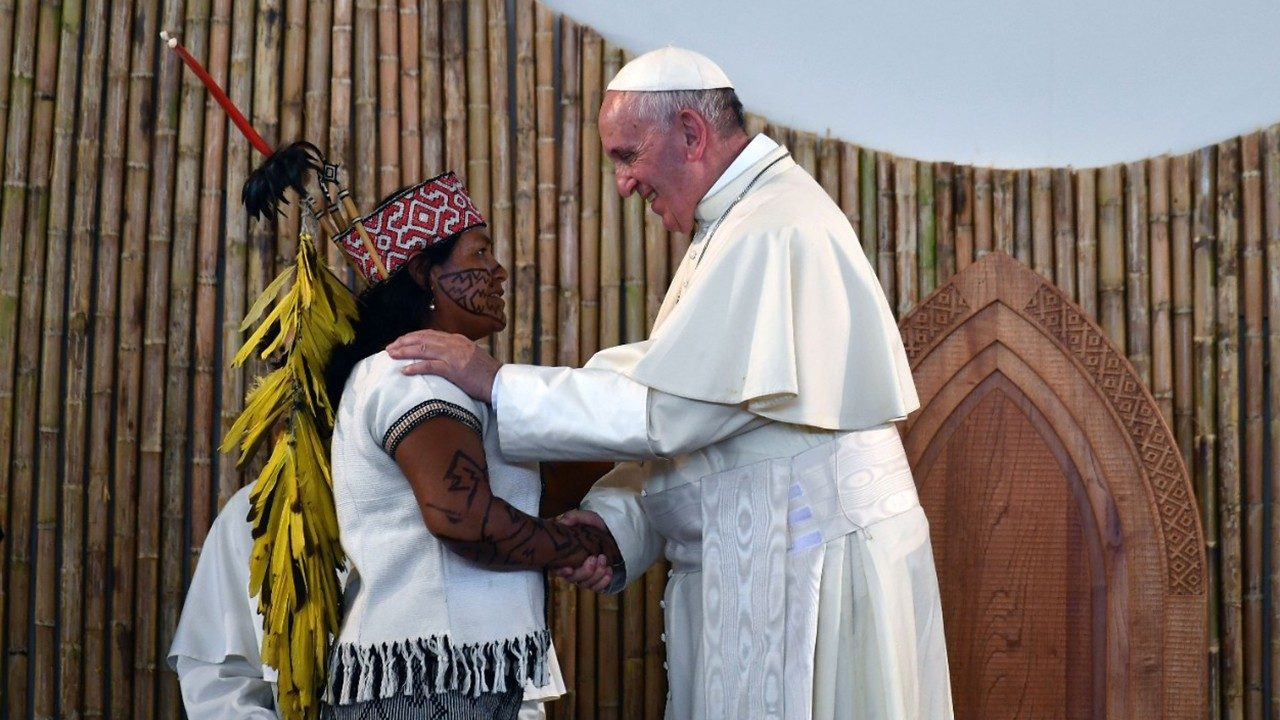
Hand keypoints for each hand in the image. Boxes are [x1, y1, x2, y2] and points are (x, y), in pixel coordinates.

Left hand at [385, 329, 500, 400]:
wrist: (499, 383)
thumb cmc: (486, 374)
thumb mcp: (471, 356)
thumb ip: (456, 352)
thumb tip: (441, 356)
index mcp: (458, 340)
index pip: (430, 334)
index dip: (413, 337)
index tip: (401, 341)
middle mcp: (454, 343)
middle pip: (423, 339)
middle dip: (404, 342)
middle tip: (389, 348)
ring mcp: (454, 355)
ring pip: (423, 349)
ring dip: (405, 351)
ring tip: (391, 355)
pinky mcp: (454, 369)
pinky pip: (430, 365)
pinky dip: (415, 367)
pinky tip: (404, 370)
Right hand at [553, 510, 614, 591]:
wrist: (611, 532)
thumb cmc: (594, 526)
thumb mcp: (585, 518)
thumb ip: (573, 517)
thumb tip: (564, 521)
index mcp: (564, 555)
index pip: (557, 568)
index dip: (561, 571)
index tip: (569, 568)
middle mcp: (572, 568)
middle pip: (573, 579)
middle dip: (585, 571)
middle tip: (594, 558)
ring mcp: (584, 575)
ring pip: (586, 584)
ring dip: (596, 575)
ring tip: (604, 560)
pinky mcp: (596, 579)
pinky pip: (597, 588)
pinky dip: (604, 582)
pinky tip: (609, 571)